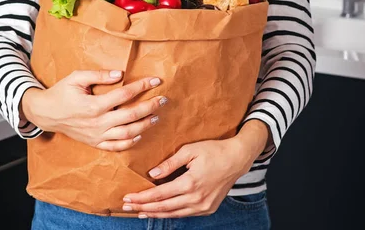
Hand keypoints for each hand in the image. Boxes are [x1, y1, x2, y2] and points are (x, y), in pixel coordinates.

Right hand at [21, 70, 167, 151]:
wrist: (46, 113)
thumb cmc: (61, 92)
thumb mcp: (76, 78)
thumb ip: (98, 75)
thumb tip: (119, 74)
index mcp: (94, 105)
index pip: (124, 95)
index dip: (142, 86)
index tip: (156, 80)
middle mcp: (97, 123)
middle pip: (131, 115)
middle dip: (150, 106)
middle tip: (164, 99)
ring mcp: (96, 135)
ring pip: (127, 134)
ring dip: (144, 125)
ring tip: (156, 116)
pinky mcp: (95, 143)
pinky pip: (116, 147)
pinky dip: (130, 142)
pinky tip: (140, 134)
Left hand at [122, 120, 268, 217]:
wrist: (237, 158)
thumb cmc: (214, 150)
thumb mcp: (190, 151)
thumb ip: (170, 163)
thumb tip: (152, 174)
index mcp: (190, 183)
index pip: (159, 195)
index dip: (142, 198)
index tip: (128, 197)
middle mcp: (196, 199)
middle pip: (163, 208)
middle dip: (143, 208)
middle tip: (127, 207)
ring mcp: (203, 206)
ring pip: (174, 214)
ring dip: (155, 214)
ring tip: (140, 213)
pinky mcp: (208, 208)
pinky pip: (185, 214)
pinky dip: (171, 213)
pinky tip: (160, 211)